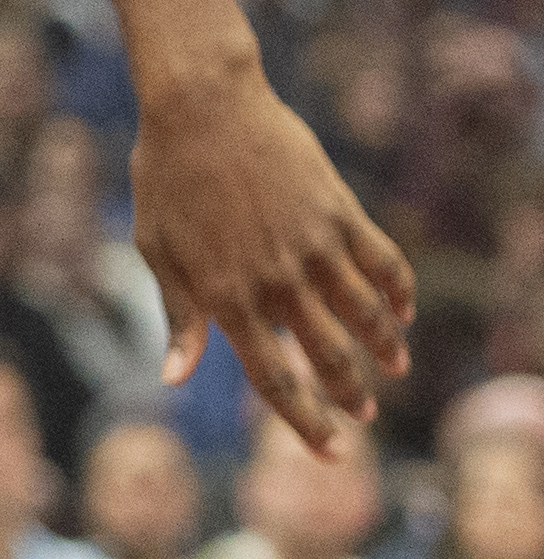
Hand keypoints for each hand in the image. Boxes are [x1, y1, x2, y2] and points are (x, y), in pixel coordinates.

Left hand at [132, 56, 411, 445]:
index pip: (275, 379)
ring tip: (394, 367)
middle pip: (328, 356)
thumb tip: (174, 378)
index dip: (306, 422)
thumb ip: (178, 315)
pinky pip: (382, 262)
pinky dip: (397, 290)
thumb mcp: (156, 249)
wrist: (202, 106)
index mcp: (226, 296)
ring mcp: (313, 245)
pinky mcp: (339, 211)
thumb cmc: (165, 178)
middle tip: (366, 415)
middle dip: (351, 394)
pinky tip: (402, 309)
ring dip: (385, 347)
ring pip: (365, 315)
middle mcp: (276, 279)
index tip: (332, 452)